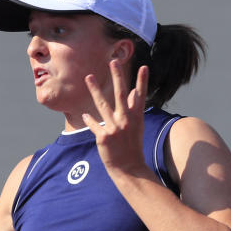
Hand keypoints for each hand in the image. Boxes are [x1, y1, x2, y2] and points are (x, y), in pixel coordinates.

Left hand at [82, 61, 148, 176]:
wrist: (129, 169)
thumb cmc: (131, 146)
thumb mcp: (136, 127)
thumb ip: (133, 109)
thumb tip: (132, 93)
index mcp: (136, 117)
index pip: (140, 96)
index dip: (142, 82)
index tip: (144, 67)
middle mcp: (126, 120)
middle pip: (120, 94)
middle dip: (117, 77)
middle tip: (113, 62)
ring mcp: (115, 128)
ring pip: (102, 104)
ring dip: (94, 89)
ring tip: (88, 77)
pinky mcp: (104, 137)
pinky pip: (94, 124)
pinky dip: (90, 120)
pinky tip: (85, 113)